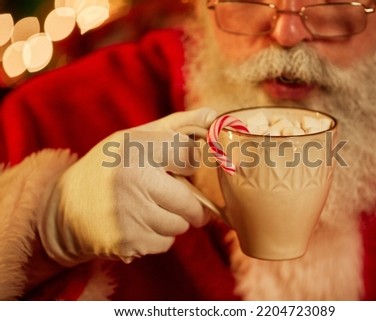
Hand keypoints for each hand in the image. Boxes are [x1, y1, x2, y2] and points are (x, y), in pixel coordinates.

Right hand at [39, 108, 216, 265]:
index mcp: (136, 149)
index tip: (175, 166)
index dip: (186, 164)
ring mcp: (131, 215)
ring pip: (181, 225)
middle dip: (189, 203)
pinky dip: (158, 236)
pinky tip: (138, 224)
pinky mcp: (128, 242)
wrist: (63, 210)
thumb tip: (213, 115)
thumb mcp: (133, 138)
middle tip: (173, 196)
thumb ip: (176, 126)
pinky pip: (165, 243)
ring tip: (149, 208)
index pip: (189, 155)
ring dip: (172, 219)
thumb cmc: (106, 168)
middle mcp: (134, 181)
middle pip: (192, 202)